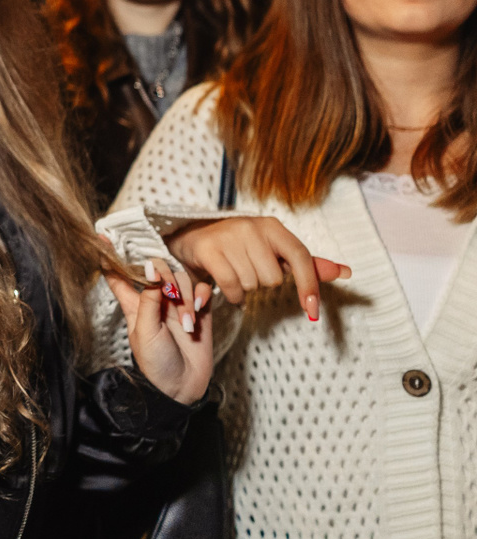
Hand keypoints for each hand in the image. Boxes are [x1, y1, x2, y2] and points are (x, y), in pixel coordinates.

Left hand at [106, 257, 212, 404]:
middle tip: (169, 292)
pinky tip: (201, 309)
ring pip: (182, 279)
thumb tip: (150, 267)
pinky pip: (202, 291)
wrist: (181, 388)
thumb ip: (148, 299)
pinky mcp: (199, 312)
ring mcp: (177, 304)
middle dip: (165, 275)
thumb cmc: (155, 363)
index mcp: (134, 304)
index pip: (119, 275)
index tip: (101, 237)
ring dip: (186, 296)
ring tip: (186, 322)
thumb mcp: (145, 331)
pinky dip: (202, 296)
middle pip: (157, 269)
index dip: (111, 257)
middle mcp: (155, 300)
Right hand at [169, 216, 349, 318]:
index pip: (301, 257)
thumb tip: (346, 272)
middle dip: (263, 282)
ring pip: (253, 284)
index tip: (313, 312)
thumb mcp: (273, 252)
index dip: (309, 286)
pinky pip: (232, 287)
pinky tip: (226, 286)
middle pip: (274, 278)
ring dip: (245, 288)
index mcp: (272, 226)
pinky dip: (232, 295)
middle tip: (249, 271)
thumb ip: (307, 265)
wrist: (191, 237)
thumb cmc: (239, 248)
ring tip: (235, 273)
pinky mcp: (209, 250)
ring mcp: (229, 237)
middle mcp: (252, 227)